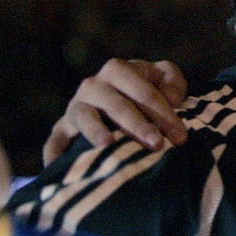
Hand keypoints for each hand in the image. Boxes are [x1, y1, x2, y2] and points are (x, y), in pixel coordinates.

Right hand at [42, 58, 189, 164]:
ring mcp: (76, 106)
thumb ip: (172, 81)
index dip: (164, 113)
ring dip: (97, 131)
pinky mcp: (62, 127)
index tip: (180, 137)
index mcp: (119, 70)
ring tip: (108, 145)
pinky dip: (54, 152)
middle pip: (117, 105)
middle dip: (138, 125)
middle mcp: (94, 85)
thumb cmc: (147, 91)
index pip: (144, 92)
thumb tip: (172, 99)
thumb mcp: (164, 79)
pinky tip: (59, 166)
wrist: (118, 100)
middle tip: (157, 145)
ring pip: (85, 117)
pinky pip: (55, 139)